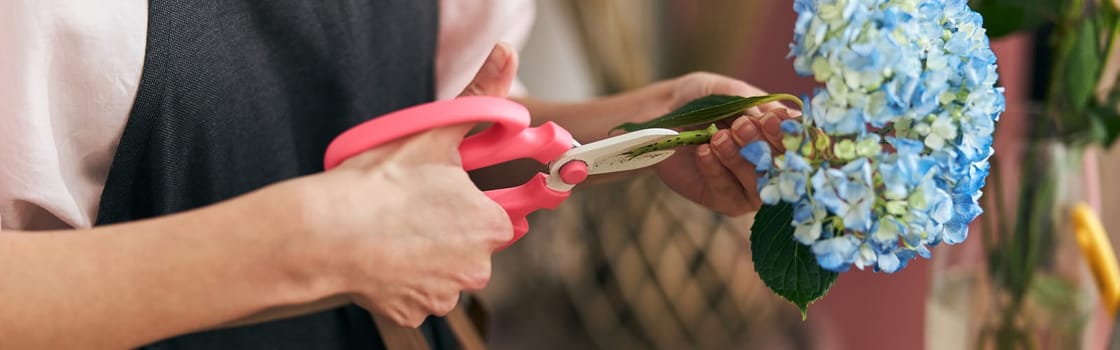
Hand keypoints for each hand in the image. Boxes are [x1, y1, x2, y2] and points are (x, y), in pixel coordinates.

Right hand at [284, 43, 518, 326]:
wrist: (325, 232)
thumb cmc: (379, 183)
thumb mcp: (433, 132)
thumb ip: (478, 99)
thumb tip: (506, 57)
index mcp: (490, 225)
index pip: (500, 216)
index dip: (471, 203)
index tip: (445, 196)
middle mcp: (477, 266)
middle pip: (471, 246)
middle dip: (448, 230)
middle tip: (412, 209)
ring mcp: (445, 293)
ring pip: (443, 271)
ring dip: (425, 257)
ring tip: (392, 232)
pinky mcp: (414, 311)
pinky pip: (415, 294)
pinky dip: (402, 280)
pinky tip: (382, 258)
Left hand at [649, 72, 798, 215]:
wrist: (662, 116)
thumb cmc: (700, 100)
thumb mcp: (725, 92)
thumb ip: (751, 103)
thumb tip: (782, 117)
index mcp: (782, 133)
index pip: (801, 140)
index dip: (791, 134)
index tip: (772, 119)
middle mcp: (772, 162)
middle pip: (784, 166)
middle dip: (764, 145)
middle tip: (742, 126)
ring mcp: (751, 185)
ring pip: (759, 183)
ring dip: (740, 159)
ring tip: (718, 137)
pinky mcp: (726, 200)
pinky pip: (728, 192)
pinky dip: (716, 170)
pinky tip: (703, 152)